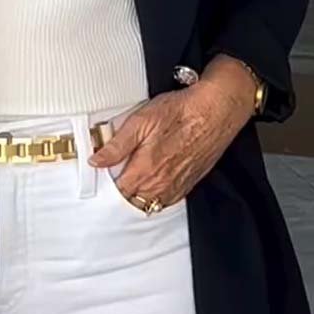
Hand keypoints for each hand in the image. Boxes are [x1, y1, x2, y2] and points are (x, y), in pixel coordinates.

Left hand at [88, 55, 257, 207]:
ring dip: (139, 195)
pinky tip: (153, 180)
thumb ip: (116, 146)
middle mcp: (161, 184)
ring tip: (134, 177)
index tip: (103, 174)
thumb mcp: (140, 121)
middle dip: (122, 191)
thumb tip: (97, 161)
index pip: (116, 192)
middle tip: (118, 173)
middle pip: (132, 201)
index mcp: (144, 170)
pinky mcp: (189, 183)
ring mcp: (176, 186)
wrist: (216, 111)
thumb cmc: (181, 112)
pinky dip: (157, 195)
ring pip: (150, 203)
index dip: (107, 184)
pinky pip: (167, 200)